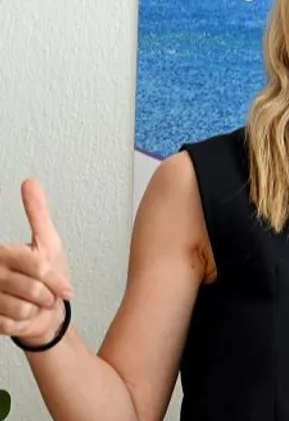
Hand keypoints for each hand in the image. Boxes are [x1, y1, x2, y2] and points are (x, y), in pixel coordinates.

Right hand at [0, 178, 73, 345]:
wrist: (45, 314)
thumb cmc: (48, 279)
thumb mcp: (47, 242)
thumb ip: (37, 214)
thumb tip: (30, 181)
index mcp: (4, 253)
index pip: (37, 266)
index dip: (56, 279)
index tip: (65, 287)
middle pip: (33, 288)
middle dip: (49, 296)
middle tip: (47, 296)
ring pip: (23, 308)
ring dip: (36, 310)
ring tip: (34, 305)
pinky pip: (14, 324)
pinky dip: (26, 324)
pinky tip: (23, 318)